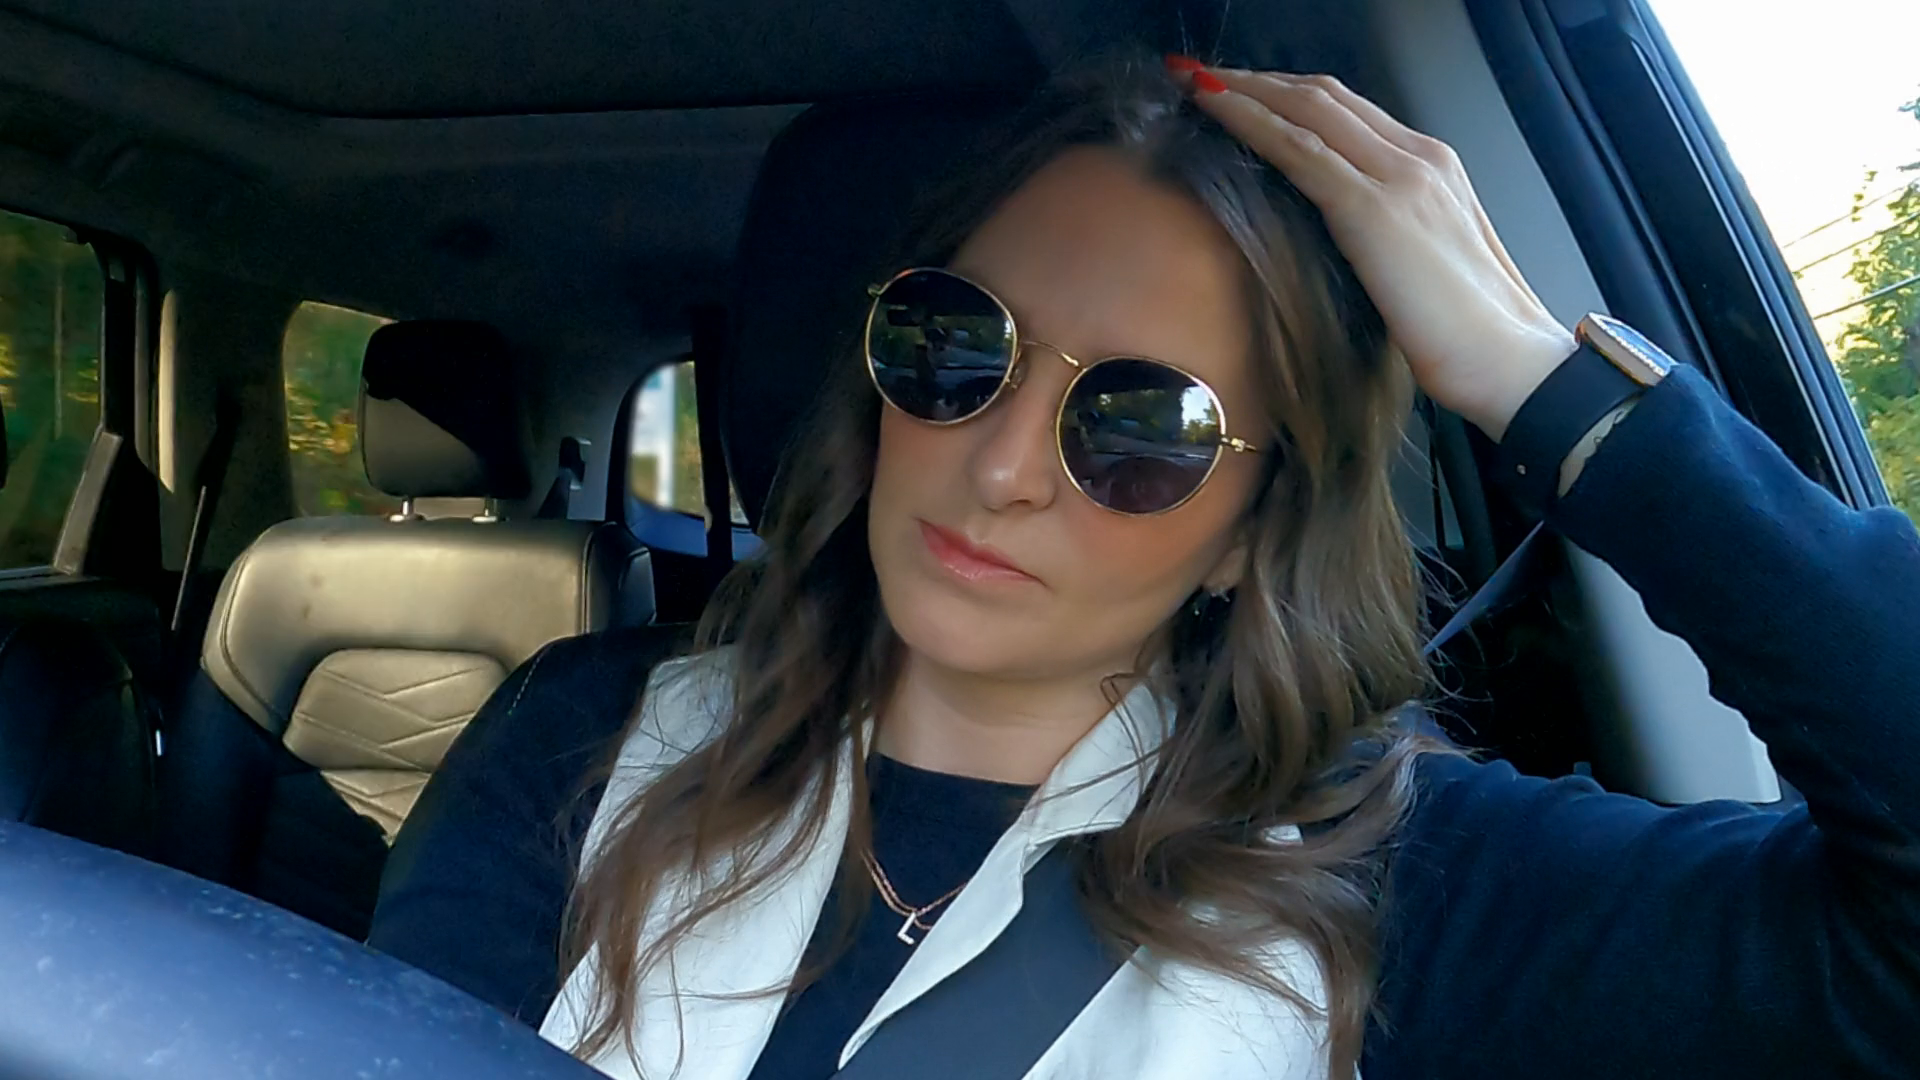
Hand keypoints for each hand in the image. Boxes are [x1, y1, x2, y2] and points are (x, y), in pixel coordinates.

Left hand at [1181, 64, 1576, 439]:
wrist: (1511, 362)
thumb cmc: (1468, 334)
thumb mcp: (1423, 265)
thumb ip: (1385, 234)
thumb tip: (1334, 237)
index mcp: (1434, 166)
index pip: (1349, 110)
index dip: (1289, 93)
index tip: (1241, 90)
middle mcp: (1420, 156)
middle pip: (1324, 95)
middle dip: (1258, 80)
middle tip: (1201, 74)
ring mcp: (1399, 177)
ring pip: (1307, 110)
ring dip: (1242, 89)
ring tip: (1192, 80)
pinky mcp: (1373, 211)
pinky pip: (1298, 150)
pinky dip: (1248, 121)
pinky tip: (1211, 110)